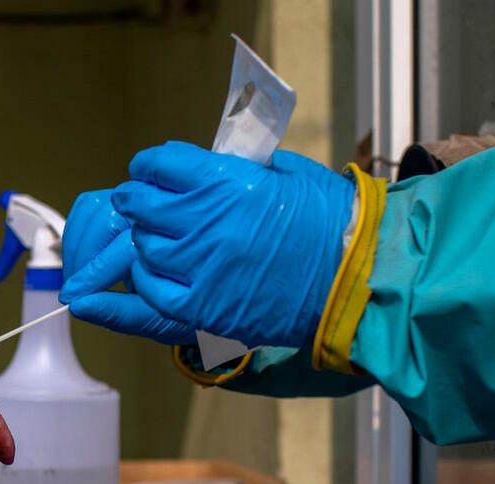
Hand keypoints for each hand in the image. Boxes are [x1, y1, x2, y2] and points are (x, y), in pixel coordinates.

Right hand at [59, 189, 194, 344]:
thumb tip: (80, 307)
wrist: (208, 291)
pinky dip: (79, 228)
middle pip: (104, 220)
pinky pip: (93, 204)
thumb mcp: (158, 319)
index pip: (122, 251)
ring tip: (77, 273)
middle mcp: (160, 214)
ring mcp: (145, 202)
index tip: (74, 296)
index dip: (92, 275)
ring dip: (76, 241)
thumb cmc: (189, 304)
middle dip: (82, 256)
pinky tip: (82, 255)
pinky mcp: (130, 200)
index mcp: (174, 242)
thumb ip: (118, 313)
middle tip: (75, 288)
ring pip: (94, 206)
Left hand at [111, 141, 354, 347]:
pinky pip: (154, 289)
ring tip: (156, 237)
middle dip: (137, 199)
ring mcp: (203, 267)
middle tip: (138, 202)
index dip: (149, 166)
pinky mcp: (205, 307)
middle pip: (143, 204)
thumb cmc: (331, 221)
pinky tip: (157, 271)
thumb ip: (240, 168)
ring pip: (144, 246)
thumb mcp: (287, 172)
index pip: (161, 164)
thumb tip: (210, 164)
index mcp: (227, 182)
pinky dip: (148, 278)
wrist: (356, 278)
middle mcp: (207, 223)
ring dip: (145, 239)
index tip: (148, 170)